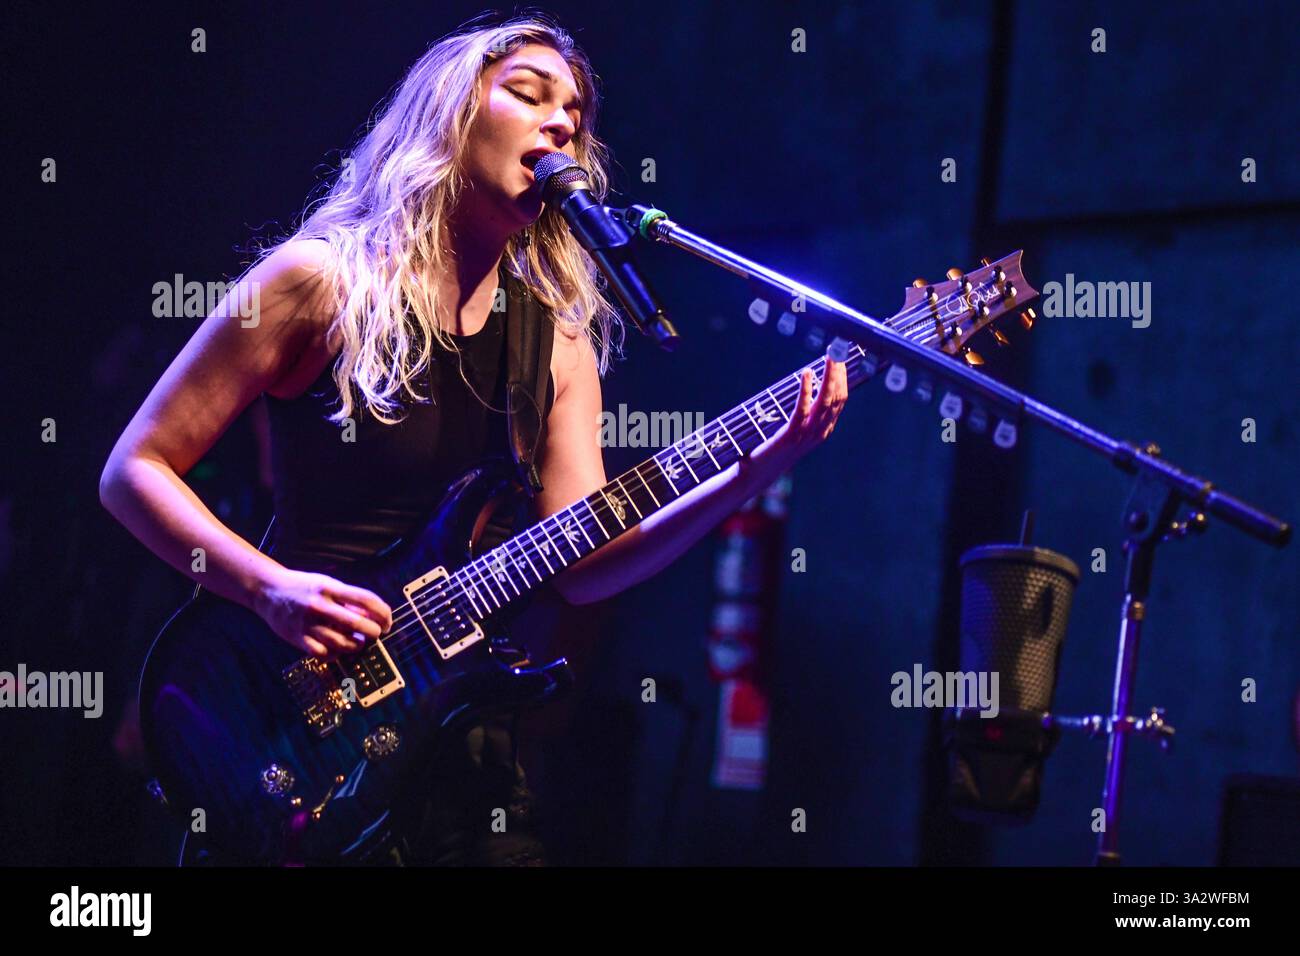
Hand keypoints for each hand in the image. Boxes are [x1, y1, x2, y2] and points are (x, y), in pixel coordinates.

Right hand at [254, 567, 392, 658]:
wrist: (267, 591)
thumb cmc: (302, 587)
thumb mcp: (327, 584)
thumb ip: (348, 599)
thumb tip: (373, 616)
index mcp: (330, 588)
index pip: (366, 600)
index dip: (383, 613)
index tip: (388, 621)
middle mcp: (320, 605)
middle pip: (358, 625)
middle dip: (374, 633)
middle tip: (375, 634)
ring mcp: (308, 623)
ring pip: (343, 643)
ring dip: (356, 645)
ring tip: (357, 642)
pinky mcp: (298, 638)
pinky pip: (324, 653)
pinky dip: (336, 654)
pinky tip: (338, 649)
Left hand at [749, 350, 848, 475]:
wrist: (756, 475)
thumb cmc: (772, 450)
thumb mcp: (794, 430)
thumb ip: (803, 414)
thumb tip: (806, 385)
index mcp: (823, 430)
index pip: (841, 399)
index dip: (842, 377)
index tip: (839, 358)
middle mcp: (819, 432)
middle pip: (837, 397)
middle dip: (839, 373)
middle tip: (836, 351)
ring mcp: (806, 436)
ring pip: (825, 402)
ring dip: (829, 377)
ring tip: (828, 357)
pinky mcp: (790, 436)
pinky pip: (802, 410)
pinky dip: (806, 390)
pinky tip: (806, 374)